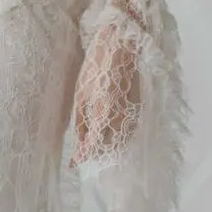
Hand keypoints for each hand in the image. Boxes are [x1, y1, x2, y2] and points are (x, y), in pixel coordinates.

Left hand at [70, 22, 140, 167]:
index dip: (83, 156)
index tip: (74, 163)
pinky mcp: (138, 109)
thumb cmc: (95, 68)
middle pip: (108, 147)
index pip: (93, 145)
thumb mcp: (82, 95)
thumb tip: (78, 143)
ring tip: (94, 151)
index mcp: (103, 112)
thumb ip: (80, 122)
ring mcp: (132, 113)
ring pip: (120, 142)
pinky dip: (119, 138)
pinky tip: (110, 138)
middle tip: (82, 158)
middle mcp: (120, 117)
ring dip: (107, 148)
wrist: (120, 47)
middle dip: (94, 155)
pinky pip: (129, 131)